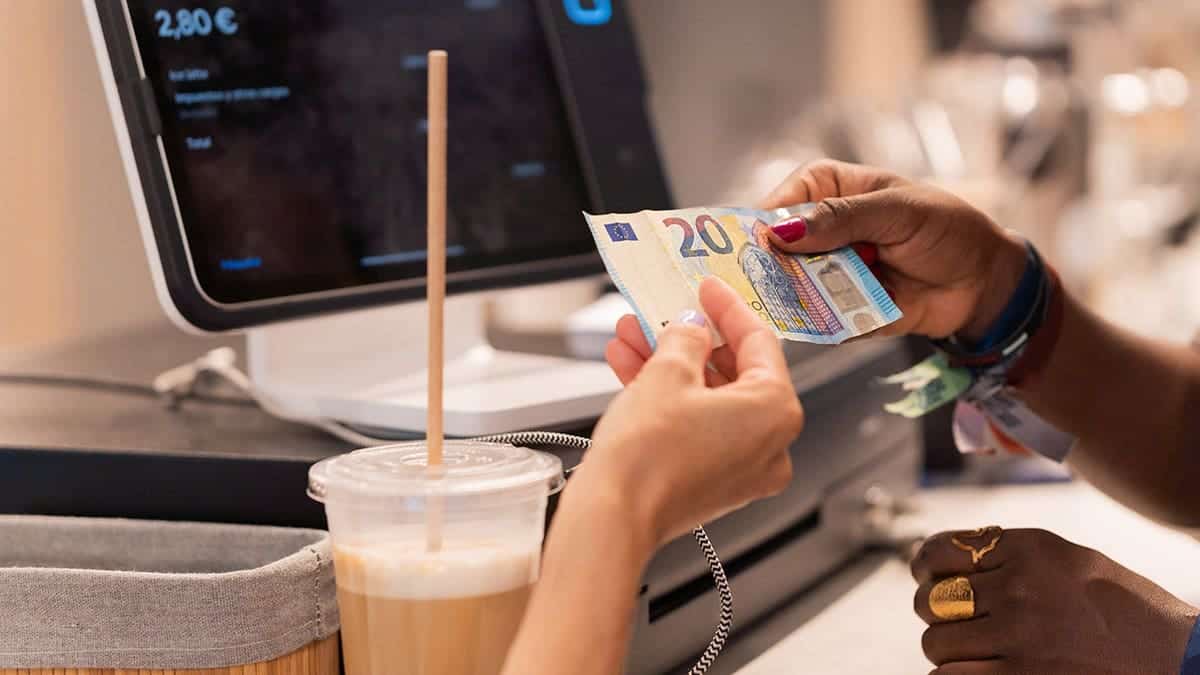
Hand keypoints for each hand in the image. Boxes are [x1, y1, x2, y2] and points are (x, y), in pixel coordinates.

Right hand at [579, 277, 803, 548]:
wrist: (614, 515)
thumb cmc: (648, 452)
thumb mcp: (667, 371)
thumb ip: (686, 337)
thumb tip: (692, 327)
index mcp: (777, 411)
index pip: (758, 342)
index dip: (727, 308)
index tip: (707, 287)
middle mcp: (771, 444)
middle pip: (732, 371)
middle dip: (689, 338)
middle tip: (662, 312)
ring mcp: (742, 468)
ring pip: (708, 399)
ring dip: (668, 364)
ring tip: (631, 336)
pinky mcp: (712, 483)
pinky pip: (697, 426)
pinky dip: (668, 398)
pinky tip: (630, 368)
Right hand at [761, 160, 1027, 339]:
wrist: (983, 283)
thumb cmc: (947, 230)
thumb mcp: (898, 212)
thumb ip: (840, 218)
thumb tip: (782, 230)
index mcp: (829, 190)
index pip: (781, 201)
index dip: (764, 221)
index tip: (760, 242)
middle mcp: (820, 231)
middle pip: (776, 248)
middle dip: (770, 265)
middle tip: (766, 278)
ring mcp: (827, 272)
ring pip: (789, 284)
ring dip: (789, 295)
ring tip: (794, 302)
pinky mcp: (837, 309)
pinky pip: (813, 318)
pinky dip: (812, 323)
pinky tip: (813, 323)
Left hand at [912, 528, 1198, 673]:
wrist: (1177, 660)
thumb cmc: (1125, 613)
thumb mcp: (1072, 563)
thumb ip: (1012, 558)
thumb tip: (944, 560)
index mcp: (1031, 548)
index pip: (940, 550)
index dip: (925, 568)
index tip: (927, 578)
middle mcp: (1019, 585)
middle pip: (931, 600)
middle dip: (937, 615)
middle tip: (960, 624)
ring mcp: (1019, 632)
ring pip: (935, 643)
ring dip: (948, 652)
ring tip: (977, 653)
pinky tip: (977, 672)